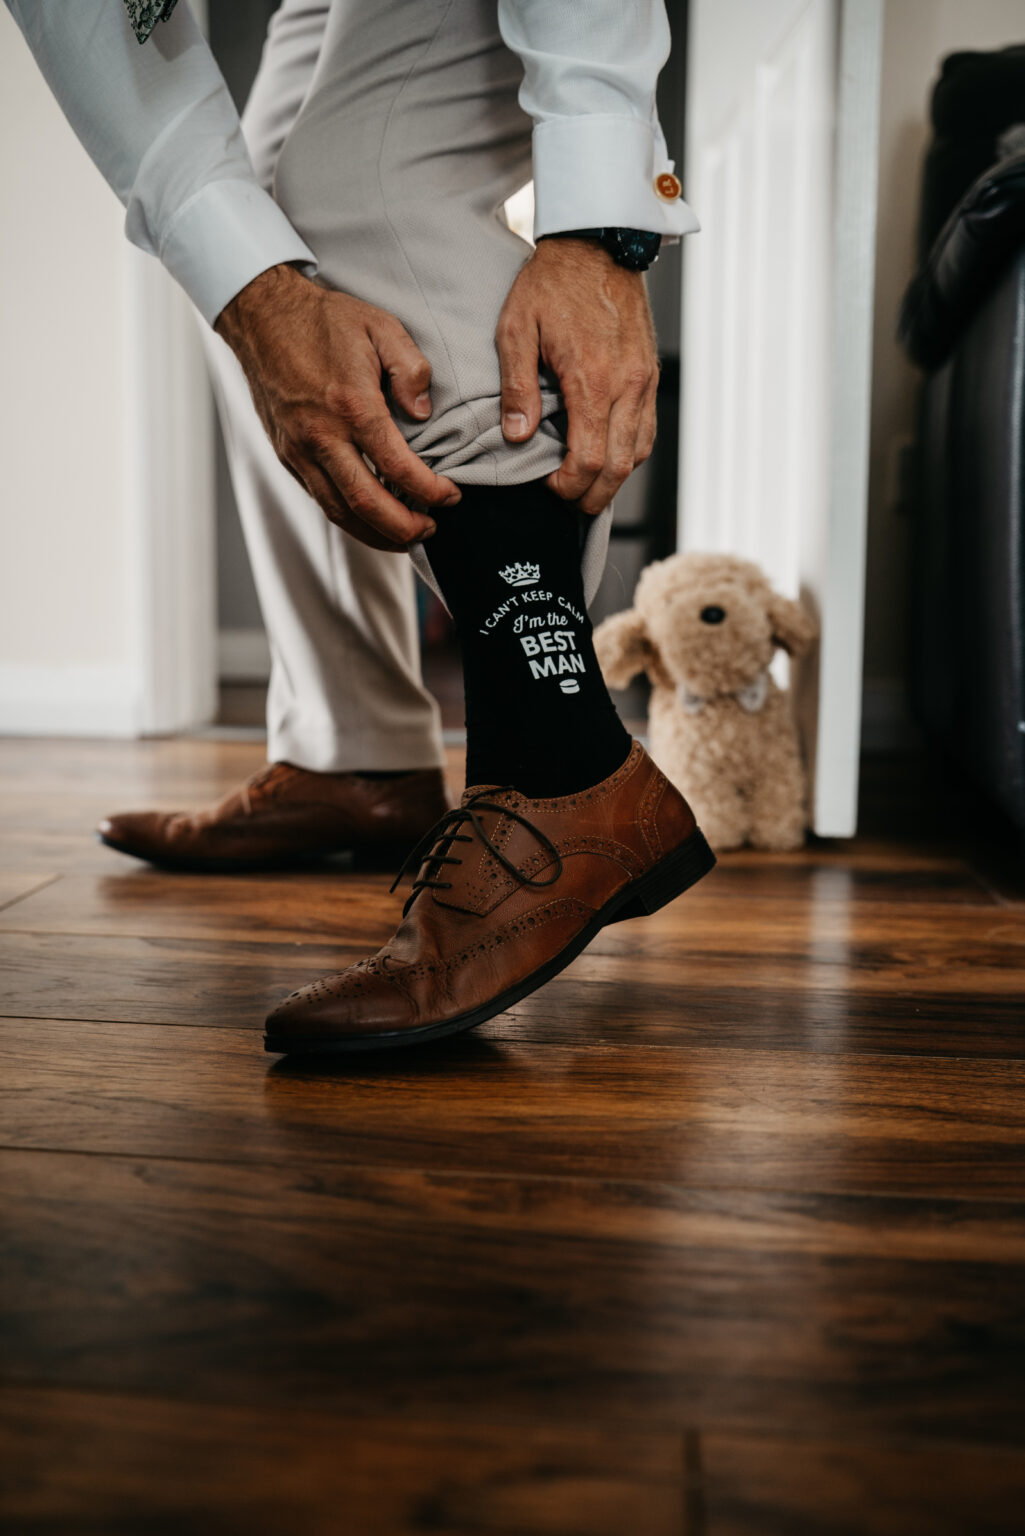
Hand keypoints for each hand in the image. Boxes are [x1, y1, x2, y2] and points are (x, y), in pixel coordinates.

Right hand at [214, 263, 460, 549]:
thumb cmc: (325, 321)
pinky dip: (350, 518)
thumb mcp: (381, 326)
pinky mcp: (287, 455)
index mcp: (350, 405)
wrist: (262, 317)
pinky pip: (321, 499)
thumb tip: (423, 412)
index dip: (429, 490)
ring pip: (339, 511)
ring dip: (376, 534)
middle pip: (366, 503)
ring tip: (407, 537)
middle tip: (431, 530)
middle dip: (404, 528)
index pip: (396, 466)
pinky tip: (373, 520)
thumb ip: (410, 368)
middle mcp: (321, 435)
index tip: (450, 496)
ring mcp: (299, 449)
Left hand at [495, 238, 658, 515]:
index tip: (549, 489)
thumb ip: (516, 387)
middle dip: (593, 496)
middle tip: (569, 505)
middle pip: (619, 468)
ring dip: (615, 480)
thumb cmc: (552, 282)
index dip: (569, 487)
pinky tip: (608, 456)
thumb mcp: (517, 329)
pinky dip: (629, 453)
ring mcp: (644, 381)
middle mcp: (626, 386)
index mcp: (592, 380)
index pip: (589, 460)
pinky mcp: (650, 373)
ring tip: (587, 488)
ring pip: (639, 453)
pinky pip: (647, 429)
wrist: (598, 242)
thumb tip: (517, 436)